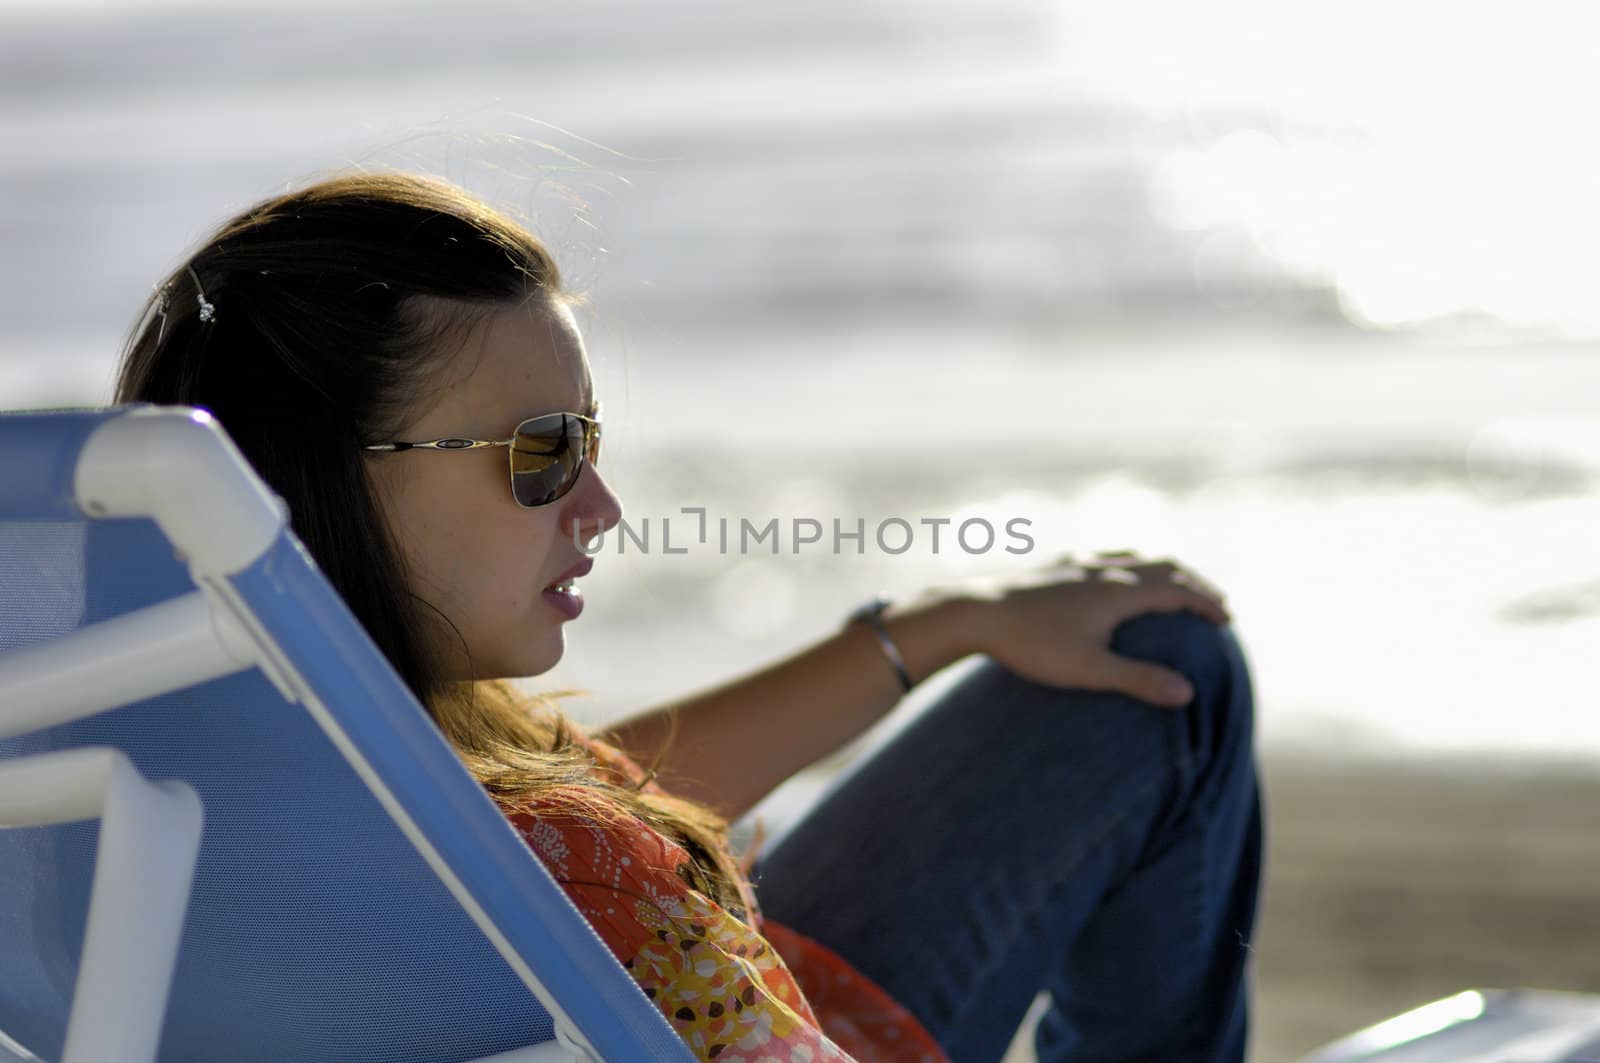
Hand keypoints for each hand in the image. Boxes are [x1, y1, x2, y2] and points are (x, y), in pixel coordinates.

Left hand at [948, 549, 1231, 708]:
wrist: (974, 612)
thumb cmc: (1032, 645)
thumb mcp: (1089, 670)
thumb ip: (1139, 680)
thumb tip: (1188, 693)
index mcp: (1119, 591)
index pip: (1178, 591)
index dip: (1206, 604)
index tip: (1227, 620)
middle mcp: (1104, 568)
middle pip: (1164, 567)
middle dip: (1194, 585)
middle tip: (1214, 603)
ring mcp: (1078, 562)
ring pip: (1135, 558)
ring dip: (1163, 571)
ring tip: (1174, 586)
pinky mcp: (1056, 565)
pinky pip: (1105, 557)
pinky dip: (1129, 564)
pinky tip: (1116, 574)